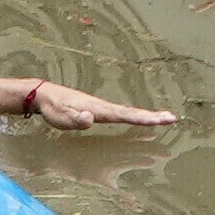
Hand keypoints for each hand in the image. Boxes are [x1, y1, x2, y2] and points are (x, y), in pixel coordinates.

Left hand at [25, 79, 175, 129]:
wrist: (43, 94)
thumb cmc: (53, 108)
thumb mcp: (61, 117)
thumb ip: (76, 119)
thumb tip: (91, 118)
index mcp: (99, 109)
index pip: (125, 115)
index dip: (144, 118)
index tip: (161, 120)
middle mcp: (103, 107)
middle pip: (131, 112)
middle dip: (152, 116)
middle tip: (172, 118)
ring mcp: (100, 107)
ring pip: (127, 112)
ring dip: (145, 116)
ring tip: (162, 118)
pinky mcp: (96, 109)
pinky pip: (119, 114)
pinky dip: (132, 116)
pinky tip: (136, 119)